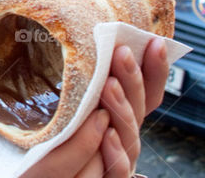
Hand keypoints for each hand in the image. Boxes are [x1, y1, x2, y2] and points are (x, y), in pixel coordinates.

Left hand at [19, 37, 168, 177]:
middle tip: (122, 51)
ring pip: (129, 136)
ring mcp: (118, 160)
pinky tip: (107, 133)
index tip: (154, 41)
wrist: (50, 173)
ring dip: (122, 108)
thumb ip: (86, 84)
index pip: (146, 93)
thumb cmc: (56, 140)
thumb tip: (92, 41)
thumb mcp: (73, 106)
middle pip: (139, 109)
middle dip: (133, 79)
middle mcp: (123, 137)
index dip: (155, 70)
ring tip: (110, 83)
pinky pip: (116, 170)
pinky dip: (115, 151)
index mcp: (120, 117)